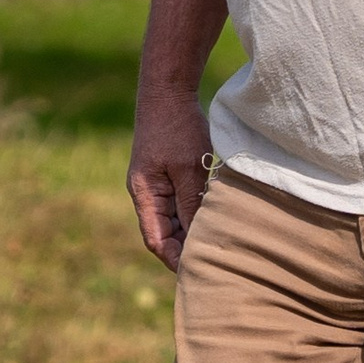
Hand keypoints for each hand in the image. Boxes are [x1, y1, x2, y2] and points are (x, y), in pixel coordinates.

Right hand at [129, 92, 213, 272]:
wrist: (169, 91)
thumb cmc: (178, 128)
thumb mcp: (189, 168)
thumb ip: (191, 203)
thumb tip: (198, 239)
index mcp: (144, 194)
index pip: (156, 240)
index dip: (174, 258)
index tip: (198, 271)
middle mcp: (147, 193)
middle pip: (165, 232)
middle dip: (185, 247)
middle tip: (215, 261)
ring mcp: (157, 184)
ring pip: (175, 218)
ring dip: (193, 229)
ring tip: (219, 242)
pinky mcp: (169, 174)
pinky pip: (181, 201)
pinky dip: (196, 211)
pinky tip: (217, 215)